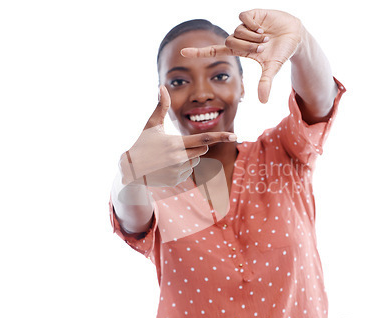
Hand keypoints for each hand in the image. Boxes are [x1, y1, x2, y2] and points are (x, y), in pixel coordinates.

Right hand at [120, 85, 236, 186]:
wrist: (130, 169)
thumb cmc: (142, 143)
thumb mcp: (152, 125)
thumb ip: (161, 106)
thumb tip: (162, 86)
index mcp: (176, 143)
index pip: (204, 139)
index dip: (221, 136)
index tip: (235, 135)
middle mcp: (179, 159)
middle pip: (202, 149)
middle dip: (196, 145)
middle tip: (178, 145)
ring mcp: (178, 172)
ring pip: (195, 161)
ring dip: (188, 157)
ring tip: (168, 157)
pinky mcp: (176, 181)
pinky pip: (188, 172)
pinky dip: (181, 168)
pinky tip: (166, 167)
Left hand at [181, 9, 302, 102]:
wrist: (295, 36)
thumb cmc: (281, 52)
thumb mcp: (272, 68)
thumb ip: (265, 83)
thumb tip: (263, 102)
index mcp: (240, 50)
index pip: (215, 51)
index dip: (199, 52)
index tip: (183, 52)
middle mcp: (239, 37)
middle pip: (230, 42)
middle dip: (247, 47)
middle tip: (263, 49)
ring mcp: (245, 25)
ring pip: (237, 31)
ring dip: (253, 38)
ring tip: (266, 39)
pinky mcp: (251, 14)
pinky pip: (243, 18)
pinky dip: (254, 25)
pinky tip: (263, 27)